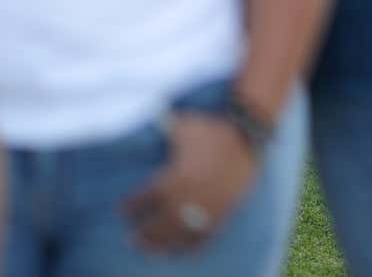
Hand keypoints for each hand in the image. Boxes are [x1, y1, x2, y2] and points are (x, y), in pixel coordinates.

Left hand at [124, 114, 257, 251]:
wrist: (248, 135)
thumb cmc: (213, 129)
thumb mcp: (183, 125)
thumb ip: (163, 127)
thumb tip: (148, 119)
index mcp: (172, 178)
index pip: (143, 199)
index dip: (130, 207)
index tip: (123, 211)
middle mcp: (185, 198)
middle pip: (157, 224)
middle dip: (143, 233)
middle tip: (132, 239)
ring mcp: (205, 208)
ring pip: (178, 234)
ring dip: (161, 245)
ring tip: (151, 250)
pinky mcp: (223, 213)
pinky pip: (203, 236)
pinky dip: (190, 247)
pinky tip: (180, 251)